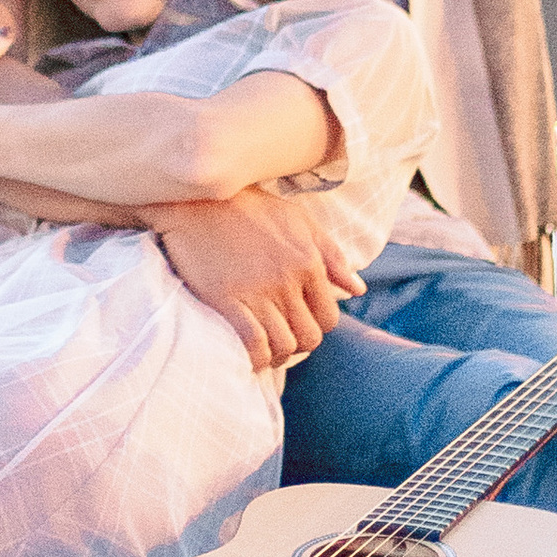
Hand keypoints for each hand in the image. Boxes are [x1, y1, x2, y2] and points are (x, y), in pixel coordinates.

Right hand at [154, 189, 363, 382]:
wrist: (198, 198)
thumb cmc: (251, 208)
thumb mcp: (299, 221)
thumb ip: (332, 256)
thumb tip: (358, 289)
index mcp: (309, 261)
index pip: (328, 317)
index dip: (316, 327)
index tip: (298, 323)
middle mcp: (287, 279)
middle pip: (308, 337)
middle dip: (298, 345)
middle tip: (281, 339)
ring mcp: (257, 291)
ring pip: (283, 345)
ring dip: (277, 355)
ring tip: (265, 350)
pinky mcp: (226, 299)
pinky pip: (253, 344)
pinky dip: (256, 358)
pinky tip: (250, 356)